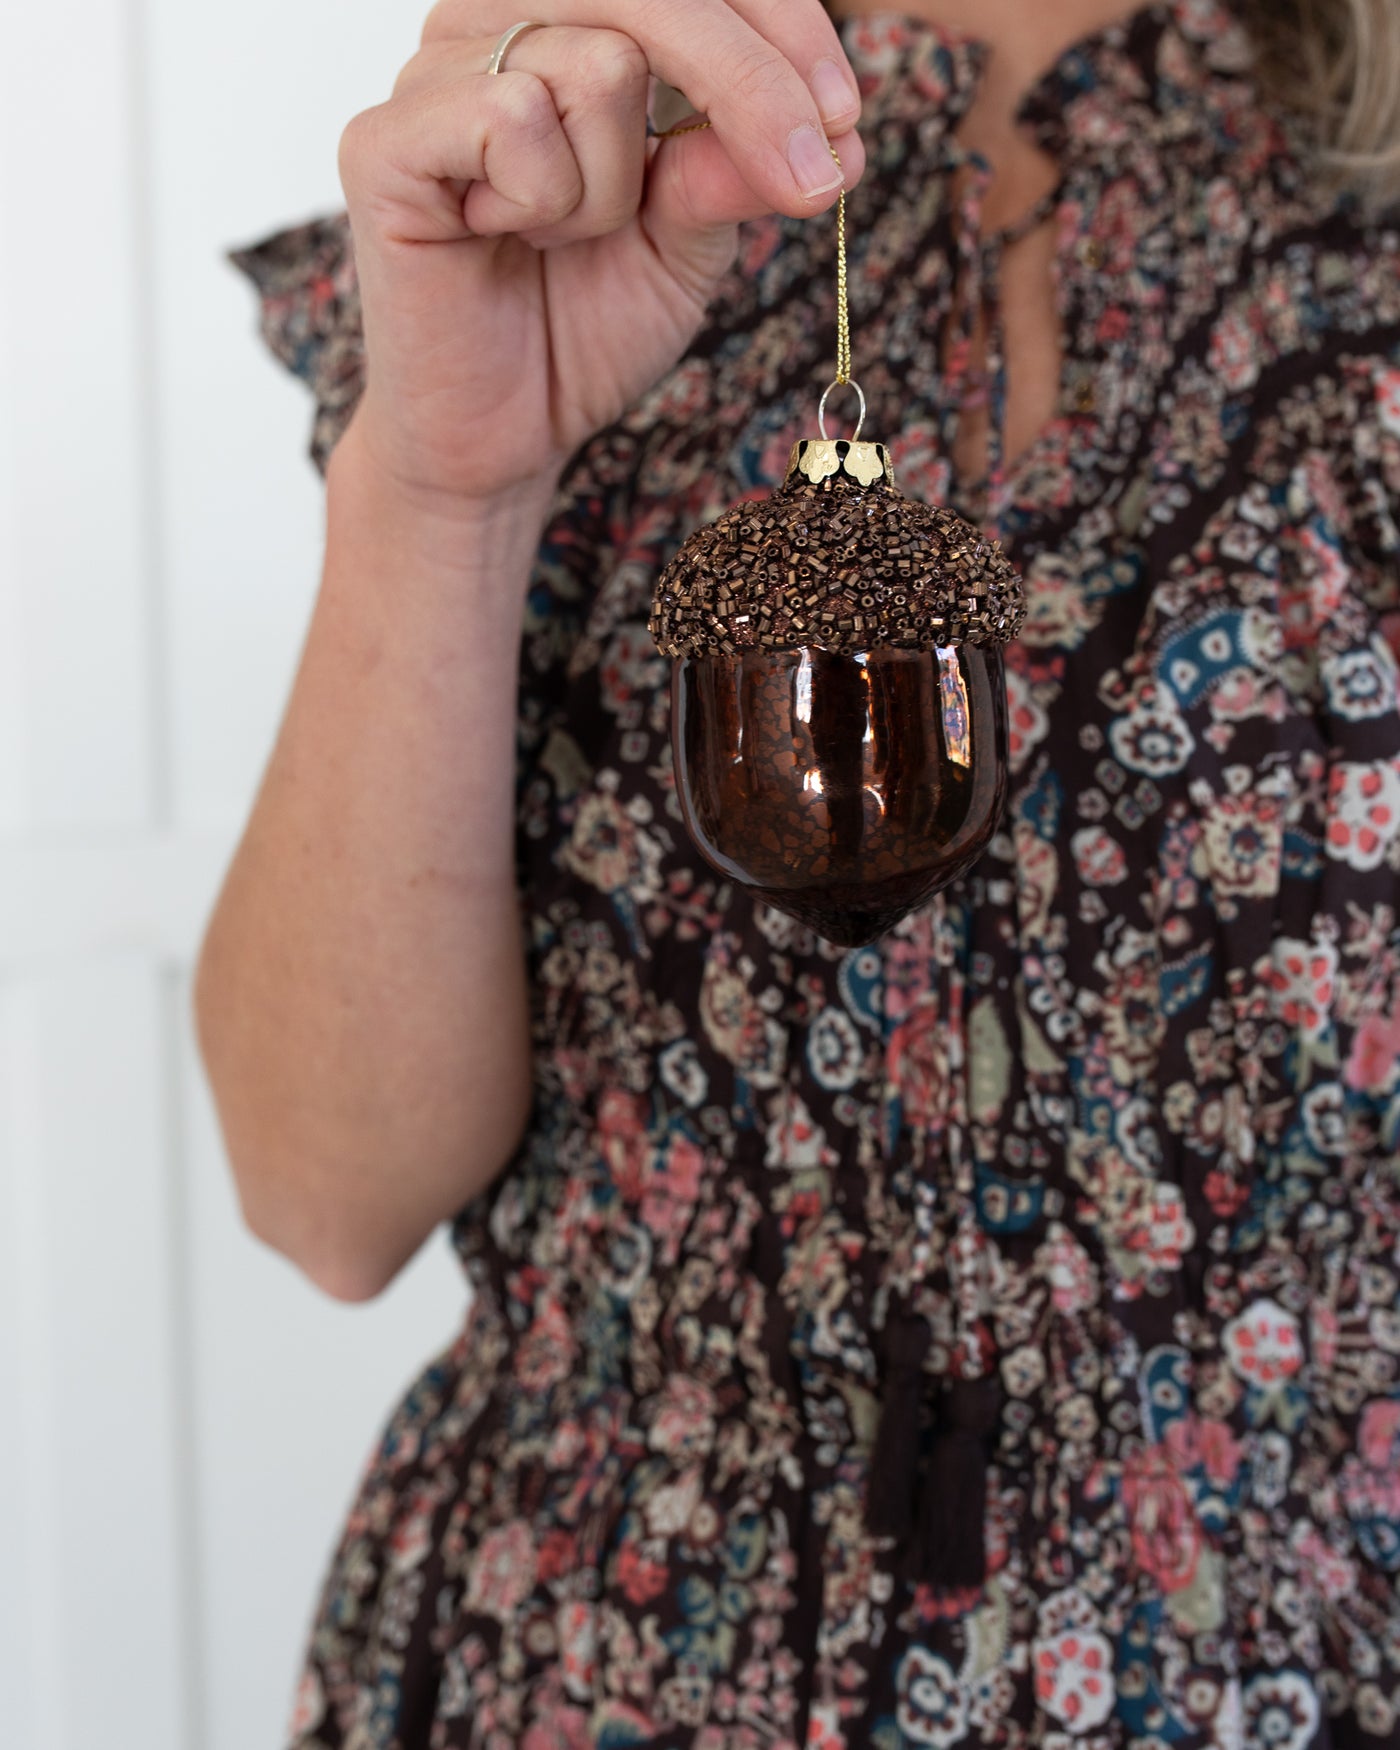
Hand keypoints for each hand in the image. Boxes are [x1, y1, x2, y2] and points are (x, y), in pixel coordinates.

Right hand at [337, 0, 864, 508]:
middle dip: (750, 83)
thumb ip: (734, 165)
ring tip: (561, 238)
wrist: (502, 437)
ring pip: (595, 64)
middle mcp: (493, 23)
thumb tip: (831, 129)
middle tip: (814, 178)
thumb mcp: (690, 241)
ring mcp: (432, 74)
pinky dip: (543, 200)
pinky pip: (512, 118)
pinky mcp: (384, 141)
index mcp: (565, 24)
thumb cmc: (583, 327)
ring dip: (613, 188)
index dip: (784, 27)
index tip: (848, 122)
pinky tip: (502, 239)